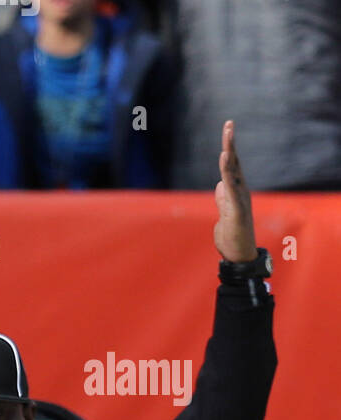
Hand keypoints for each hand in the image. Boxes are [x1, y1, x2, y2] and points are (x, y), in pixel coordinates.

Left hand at [213, 120, 257, 262]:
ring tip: (228, 133)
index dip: (229, 148)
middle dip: (230, 143)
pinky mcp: (237, 209)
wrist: (239, 254)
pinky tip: (225, 158)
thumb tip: (221, 184)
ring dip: (230, 152)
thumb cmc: (232, 235)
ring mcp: (239, 198)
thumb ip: (223, 197)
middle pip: (234, 162)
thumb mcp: (224, 212)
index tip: (228, 129)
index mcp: (235, 191)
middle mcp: (240, 191)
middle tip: (229, 123)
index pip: (231, 166)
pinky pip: (232, 187)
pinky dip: (228, 172)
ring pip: (234, 171)